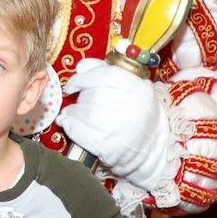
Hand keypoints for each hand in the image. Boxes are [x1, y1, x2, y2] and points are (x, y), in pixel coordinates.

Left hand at [58, 59, 178, 205]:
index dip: (83, 78)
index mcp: (137, 87)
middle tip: (80, 104)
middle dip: (80, 99)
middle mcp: (128, 106)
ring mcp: (116, 128)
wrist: (148, 149)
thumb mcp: (130, 86)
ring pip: (82, 112)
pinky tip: (68, 124)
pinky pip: (77, 131)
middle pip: (91, 95)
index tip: (73, 85)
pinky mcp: (105, 147)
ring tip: (74, 114)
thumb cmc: (136, 113)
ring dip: (72, 112)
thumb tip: (80, 67)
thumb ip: (105, 70)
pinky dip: (69, 126)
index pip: (104, 75)